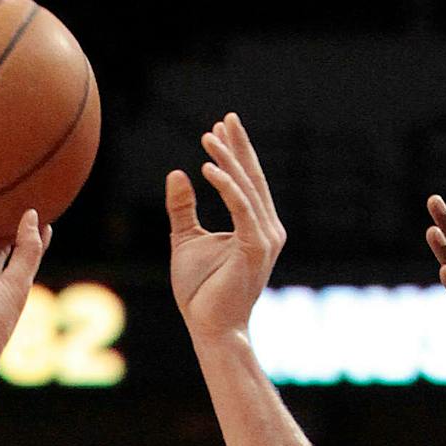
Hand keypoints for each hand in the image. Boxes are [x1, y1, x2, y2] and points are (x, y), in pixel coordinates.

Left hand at [167, 112, 285, 343]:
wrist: (210, 326)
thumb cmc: (201, 291)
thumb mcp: (186, 239)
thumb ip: (184, 208)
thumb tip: (177, 173)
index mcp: (256, 228)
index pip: (247, 182)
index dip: (235, 153)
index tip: (220, 127)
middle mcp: (267, 231)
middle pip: (252, 178)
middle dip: (238, 147)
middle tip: (224, 118)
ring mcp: (264, 240)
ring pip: (246, 188)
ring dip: (228, 160)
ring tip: (208, 136)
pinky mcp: (254, 249)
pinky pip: (241, 208)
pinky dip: (226, 186)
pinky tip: (206, 169)